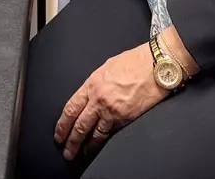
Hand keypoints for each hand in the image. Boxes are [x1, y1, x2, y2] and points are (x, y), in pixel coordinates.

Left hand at [54, 44, 166, 160]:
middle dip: (71, 141)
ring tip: (81, 154)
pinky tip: (99, 147)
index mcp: (92, 84)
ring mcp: (113, 110)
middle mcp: (99, 98)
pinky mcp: (126, 118)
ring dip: (86, 146)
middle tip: (66, 151)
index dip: (62, 125)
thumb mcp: (107, 67)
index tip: (59, 134)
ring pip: (94, 134)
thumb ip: (96, 83)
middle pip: (79, 125)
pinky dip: (103, 143)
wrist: (155, 65)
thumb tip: (89, 95)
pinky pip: (111, 134)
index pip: (71, 108)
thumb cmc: (135, 62)